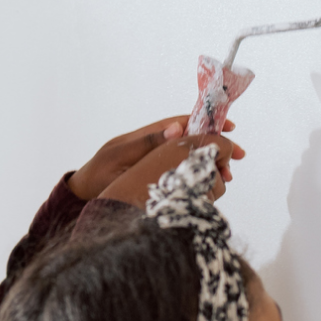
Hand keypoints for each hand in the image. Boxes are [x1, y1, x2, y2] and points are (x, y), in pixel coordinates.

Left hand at [96, 129, 245, 207]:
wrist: (82, 196)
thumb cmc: (98, 178)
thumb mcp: (121, 158)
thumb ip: (146, 143)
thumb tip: (175, 127)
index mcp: (145, 137)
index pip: (182, 124)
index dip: (206, 124)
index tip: (230, 127)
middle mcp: (153, 146)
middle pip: (191, 141)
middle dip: (216, 146)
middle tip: (238, 157)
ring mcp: (154, 161)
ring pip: (189, 158)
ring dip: (210, 164)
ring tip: (227, 177)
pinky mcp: (155, 176)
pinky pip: (182, 171)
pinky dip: (199, 176)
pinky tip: (210, 186)